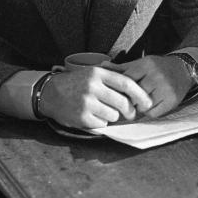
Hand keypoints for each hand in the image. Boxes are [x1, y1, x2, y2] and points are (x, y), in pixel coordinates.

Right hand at [38, 64, 152, 129]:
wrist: (50, 93)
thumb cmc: (76, 83)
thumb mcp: (93, 73)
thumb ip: (112, 78)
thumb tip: (137, 91)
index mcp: (98, 74)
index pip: (126, 83)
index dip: (140, 94)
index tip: (147, 102)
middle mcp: (92, 87)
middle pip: (122, 102)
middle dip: (130, 111)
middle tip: (131, 114)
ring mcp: (86, 103)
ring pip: (113, 115)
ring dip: (112, 115)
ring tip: (101, 110)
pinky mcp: (81, 117)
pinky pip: (102, 123)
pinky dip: (100, 122)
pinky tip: (91, 115)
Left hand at [107, 55, 194, 117]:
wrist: (184, 69)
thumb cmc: (158, 67)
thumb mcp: (142, 63)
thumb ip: (122, 67)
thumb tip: (101, 66)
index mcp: (147, 65)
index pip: (126, 81)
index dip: (120, 90)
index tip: (116, 94)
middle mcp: (156, 76)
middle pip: (133, 95)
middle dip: (129, 99)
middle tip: (128, 101)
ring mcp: (165, 89)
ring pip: (142, 106)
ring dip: (139, 107)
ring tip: (140, 102)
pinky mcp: (172, 100)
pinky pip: (153, 113)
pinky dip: (149, 112)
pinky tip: (151, 105)